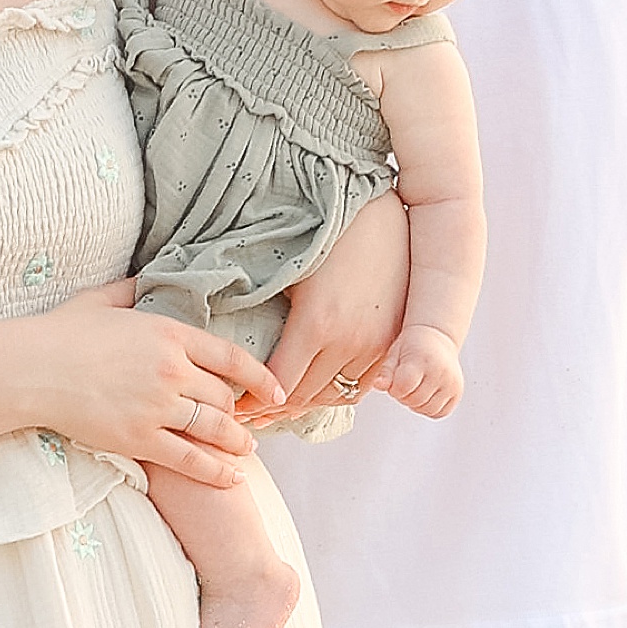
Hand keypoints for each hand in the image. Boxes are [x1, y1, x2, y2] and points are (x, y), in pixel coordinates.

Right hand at [37, 291, 263, 488]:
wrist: (30, 369)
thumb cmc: (60, 333)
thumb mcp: (102, 300)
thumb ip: (132, 290)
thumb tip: (145, 279)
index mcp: (169, 333)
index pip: (231, 357)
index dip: (260, 376)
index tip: (276, 389)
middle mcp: (172, 370)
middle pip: (224, 396)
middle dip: (239, 411)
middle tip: (245, 421)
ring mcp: (158, 406)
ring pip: (214, 428)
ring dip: (236, 442)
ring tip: (246, 449)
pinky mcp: (140, 438)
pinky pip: (190, 459)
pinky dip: (215, 471)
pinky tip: (231, 476)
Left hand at [259, 198, 407, 420]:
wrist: (382, 215)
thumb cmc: (325, 234)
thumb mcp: (288, 274)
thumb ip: (267, 316)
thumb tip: (237, 353)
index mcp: (317, 324)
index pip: (279, 387)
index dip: (253, 402)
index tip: (235, 405)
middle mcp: (350, 342)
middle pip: (304, 398)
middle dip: (272, 409)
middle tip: (248, 413)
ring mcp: (376, 346)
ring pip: (332, 396)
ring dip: (303, 405)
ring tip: (276, 406)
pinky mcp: (391, 344)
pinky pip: (360, 387)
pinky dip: (335, 394)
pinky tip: (313, 391)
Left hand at [373, 323, 461, 417]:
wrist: (437, 337)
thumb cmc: (412, 345)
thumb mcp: (394, 354)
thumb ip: (385, 372)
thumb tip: (379, 385)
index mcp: (423, 359)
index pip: (403, 387)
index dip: (394, 388)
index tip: (395, 379)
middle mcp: (441, 372)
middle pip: (414, 400)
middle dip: (404, 395)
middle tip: (404, 382)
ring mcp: (452, 383)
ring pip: (427, 409)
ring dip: (416, 403)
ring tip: (415, 387)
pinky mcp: (457, 392)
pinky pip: (439, 413)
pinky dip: (429, 408)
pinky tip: (426, 393)